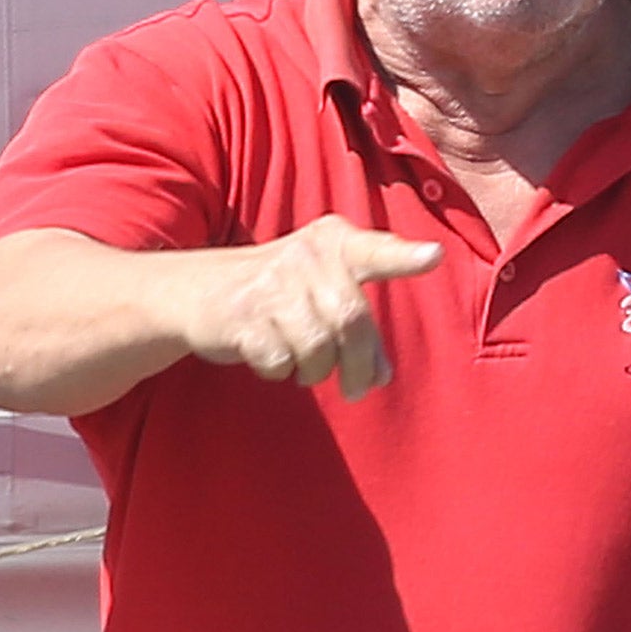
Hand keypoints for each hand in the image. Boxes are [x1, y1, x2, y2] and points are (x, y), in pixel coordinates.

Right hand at [181, 216, 441, 399]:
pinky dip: (280, 370)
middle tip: (359, 389)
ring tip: (304, 365)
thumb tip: (381, 376)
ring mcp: (271, 283)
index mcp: (332, 241)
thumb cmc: (276, 293)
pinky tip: (269, 356)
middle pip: (352, 320)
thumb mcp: (319, 290)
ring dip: (315, 370)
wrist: (195, 291)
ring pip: (317, 347)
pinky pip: (280, 361)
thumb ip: (358, 325)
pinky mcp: (242, 314)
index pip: (374, 251)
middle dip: (359, 364)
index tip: (434, 256)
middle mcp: (304, 255)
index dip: (404, 257)